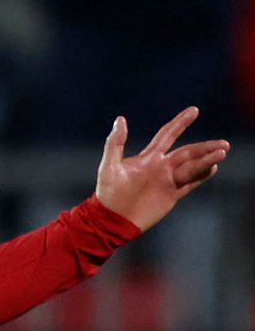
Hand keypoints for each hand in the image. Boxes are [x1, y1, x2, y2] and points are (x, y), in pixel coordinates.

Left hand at [95, 107, 228, 231]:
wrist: (112, 219)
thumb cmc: (108, 192)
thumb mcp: (109, 166)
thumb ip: (115, 143)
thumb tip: (121, 119)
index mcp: (149, 157)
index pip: (168, 135)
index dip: (180, 123)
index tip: (194, 110)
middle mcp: (161, 166)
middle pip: (188, 152)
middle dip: (206, 147)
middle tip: (223, 143)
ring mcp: (168, 181)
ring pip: (193, 166)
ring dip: (207, 160)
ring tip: (223, 153)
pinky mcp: (172, 195)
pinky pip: (191, 183)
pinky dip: (202, 176)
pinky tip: (213, 168)